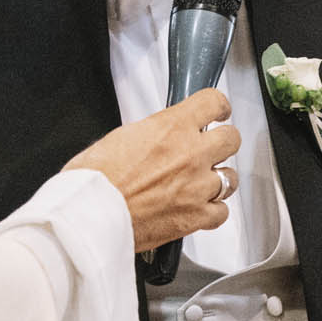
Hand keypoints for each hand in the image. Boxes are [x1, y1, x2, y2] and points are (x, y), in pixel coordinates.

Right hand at [66, 88, 241, 251]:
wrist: (90, 215)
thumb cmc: (95, 179)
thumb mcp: (121, 136)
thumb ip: (152, 134)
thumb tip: (158, 138)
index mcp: (172, 127)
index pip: (213, 103)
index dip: (218, 107)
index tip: (218, 112)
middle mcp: (191, 154)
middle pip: (231, 139)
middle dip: (222, 143)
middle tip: (210, 149)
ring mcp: (197, 187)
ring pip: (231, 178)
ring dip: (219, 179)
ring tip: (203, 183)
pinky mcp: (195, 217)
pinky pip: (222, 212)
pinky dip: (213, 211)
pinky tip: (200, 209)